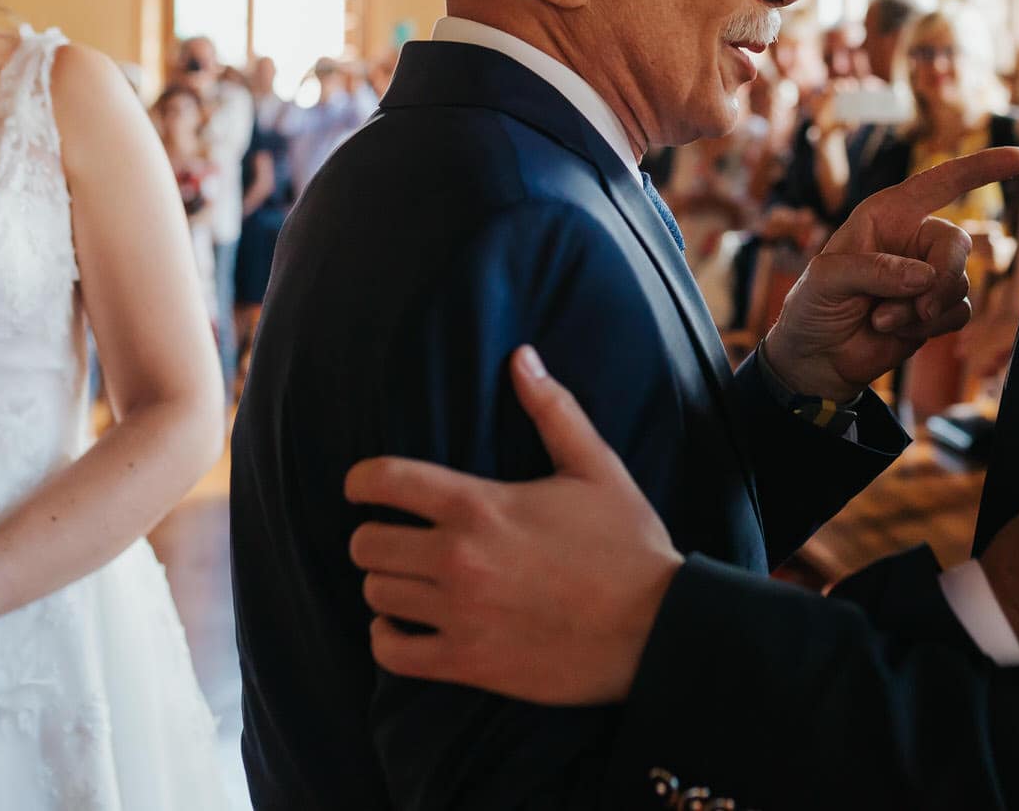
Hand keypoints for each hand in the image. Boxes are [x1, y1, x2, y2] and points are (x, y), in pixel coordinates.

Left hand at [344, 346, 679, 704]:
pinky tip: (402, 626)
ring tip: (407, 580)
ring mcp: (460, 613)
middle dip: (375, 536)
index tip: (360, 488)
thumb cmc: (628, 543)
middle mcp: (458, 557)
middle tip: (395, 538)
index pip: (385, 481)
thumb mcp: (595, 467)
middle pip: (368, 544)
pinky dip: (387, 638)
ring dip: (386, 584)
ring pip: (377, 594)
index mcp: (480, 504)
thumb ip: (552, 410)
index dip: (361, 481)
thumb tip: (522, 357)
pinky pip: (394, 653)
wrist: (658, 626)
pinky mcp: (469, 661)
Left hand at [764, 147, 1018, 399]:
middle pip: (958, 244)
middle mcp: (913, 239)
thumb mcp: (827, 279)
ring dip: (922, 310)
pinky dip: (930, 326)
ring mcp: (927, 275)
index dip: (981, 168)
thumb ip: (874, 271)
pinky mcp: (937, 308)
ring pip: (958, 284)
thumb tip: (925, 276)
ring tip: (879, 320)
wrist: (817, 357)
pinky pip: (958, 311)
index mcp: (888, 214)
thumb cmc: (813, 306)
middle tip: (919, 306)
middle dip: (943, 277)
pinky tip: (895, 332)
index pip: (941, 182)